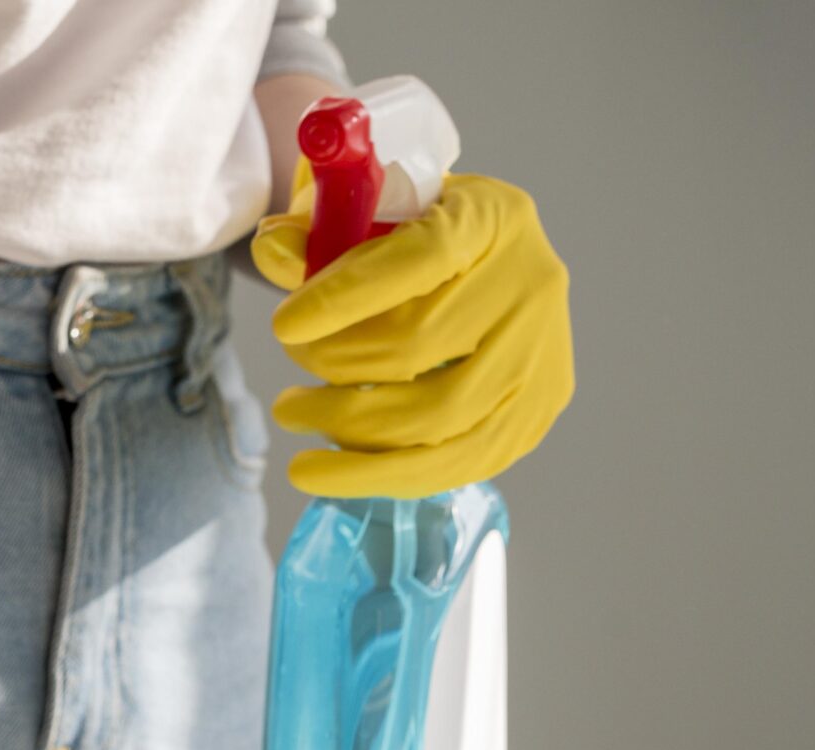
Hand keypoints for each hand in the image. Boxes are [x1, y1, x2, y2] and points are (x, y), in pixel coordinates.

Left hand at [253, 169, 573, 500]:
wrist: (490, 269)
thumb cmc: (420, 236)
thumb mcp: (369, 210)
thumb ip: (316, 231)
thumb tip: (273, 253)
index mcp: (492, 217)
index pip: (420, 259)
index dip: (347, 297)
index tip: (284, 326)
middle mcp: (531, 285)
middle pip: (421, 345)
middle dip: (335, 367)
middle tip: (289, 375)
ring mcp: (541, 357)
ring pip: (440, 418)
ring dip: (350, 433)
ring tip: (296, 416)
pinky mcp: (536, 413)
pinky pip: (459, 464)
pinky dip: (387, 474)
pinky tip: (335, 469)